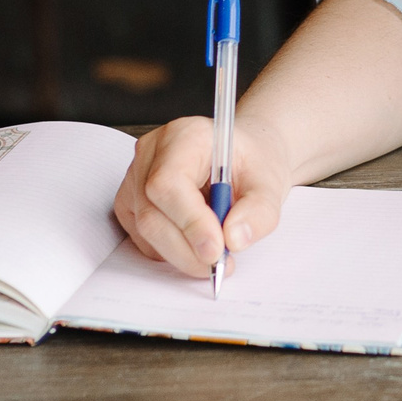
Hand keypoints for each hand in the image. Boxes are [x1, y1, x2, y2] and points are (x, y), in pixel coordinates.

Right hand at [114, 113, 292, 276]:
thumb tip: (234, 239)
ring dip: (181, 253)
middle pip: (152, 212)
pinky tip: (195, 242)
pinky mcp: (131, 200)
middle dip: (187, 248)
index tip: (216, 249)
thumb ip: (259, 211)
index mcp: (185, 136)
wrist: (243, 159)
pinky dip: (170, 250)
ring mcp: (135, 176)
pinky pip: (142, 238)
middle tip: (221, 264)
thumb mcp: (270, 183)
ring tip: (216, 253)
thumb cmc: (252, 164)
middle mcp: (152, 153)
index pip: (169, 183)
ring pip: (145, 229)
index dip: (189, 221)